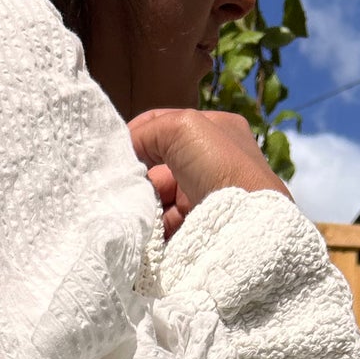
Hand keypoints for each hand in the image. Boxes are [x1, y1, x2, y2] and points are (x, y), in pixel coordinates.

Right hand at [130, 109, 290, 238]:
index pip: (164, 126)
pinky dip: (152, 229)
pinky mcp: (201, 229)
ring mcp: (207, 197)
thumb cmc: (220, 167)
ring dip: (143, 208)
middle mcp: (212, 162)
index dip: (136, 137)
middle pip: (157, 167)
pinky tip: (142, 232)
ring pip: (159, 199)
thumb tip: (121, 151)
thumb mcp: (182, 127)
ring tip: (131, 214)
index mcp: (215, 131)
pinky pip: (166, 226)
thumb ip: (147, 131)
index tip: (113, 156)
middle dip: (138, 180)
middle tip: (121, 191)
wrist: (246, 227)